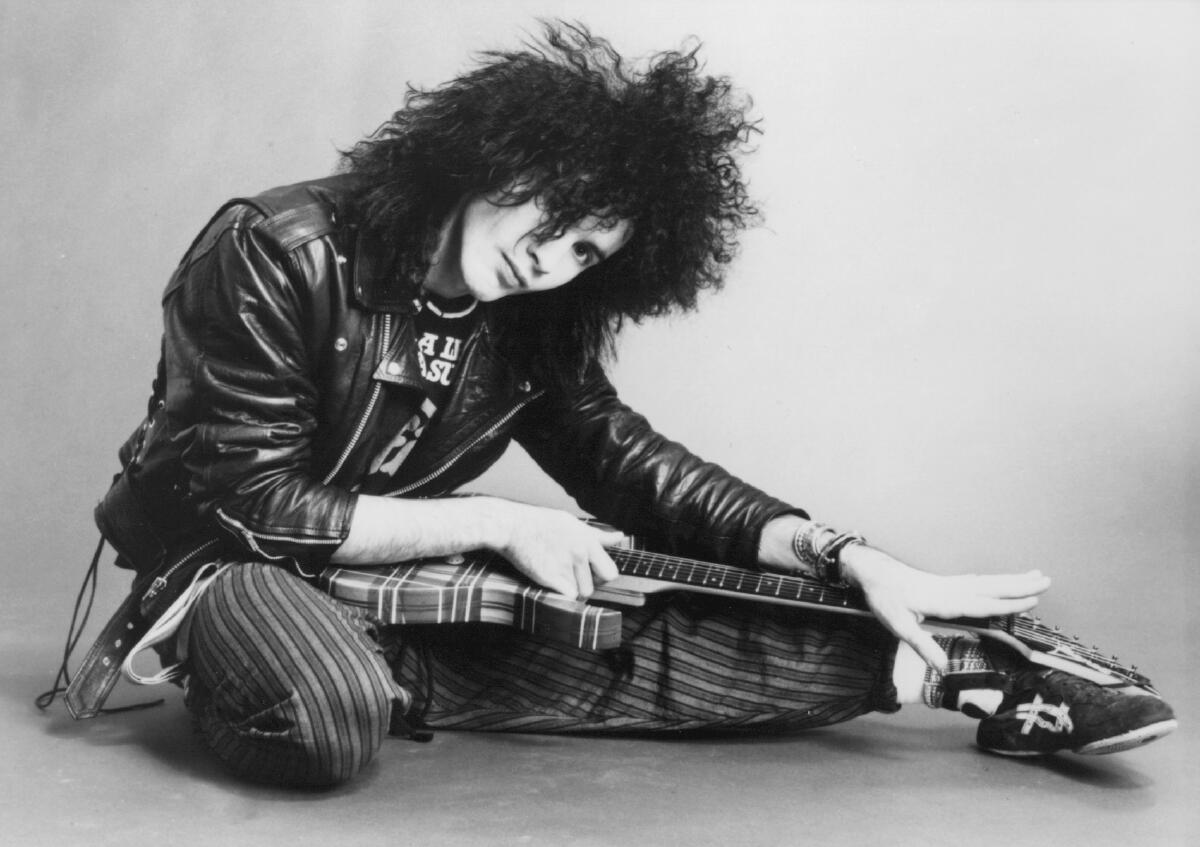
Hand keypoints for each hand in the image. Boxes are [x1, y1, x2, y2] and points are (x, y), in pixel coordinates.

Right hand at [486, 501, 622, 598]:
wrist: (512, 526)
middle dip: (589, 587)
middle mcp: (580, 554)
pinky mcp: (550, 577)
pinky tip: (551, 585)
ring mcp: (565, 566)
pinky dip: (560, 596)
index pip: (611, 572)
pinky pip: (566, 597)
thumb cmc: (540, 523)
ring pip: (580, 593)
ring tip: (559, 580)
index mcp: (588, 540)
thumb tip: (620, 536)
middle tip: (576, 580)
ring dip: (572, 592)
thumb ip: (598, 535)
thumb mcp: (572, 523)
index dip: (602, 577)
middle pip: (597, 586)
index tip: (591, 575)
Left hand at [839, 544, 1050, 670]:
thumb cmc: (884, 598)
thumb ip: (922, 646)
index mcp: (945, 601)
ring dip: (1011, 579)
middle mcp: (951, 589)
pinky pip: (976, 581)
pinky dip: (993, 580)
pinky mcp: (944, 583)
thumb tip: (943, 670)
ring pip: (987, 581)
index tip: (1033, 599)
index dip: (1009, 603)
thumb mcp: (898, 626)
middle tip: (1047, 579)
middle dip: (1020, 584)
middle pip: (992, 587)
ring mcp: (949, 584)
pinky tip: (998, 581)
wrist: (872, 572)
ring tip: (1034, 574)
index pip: (984, 603)